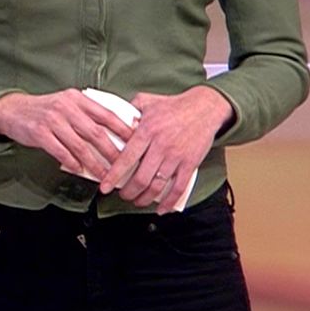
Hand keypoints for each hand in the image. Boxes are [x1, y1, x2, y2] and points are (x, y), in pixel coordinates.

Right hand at [0, 90, 134, 182]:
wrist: (13, 110)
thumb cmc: (45, 110)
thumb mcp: (67, 103)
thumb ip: (87, 114)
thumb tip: (114, 133)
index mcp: (77, 98)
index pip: (107, 114)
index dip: (124, 129)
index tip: (137, 143)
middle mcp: (66, 107)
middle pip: (96, 133)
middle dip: (112, 152)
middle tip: (124, 166)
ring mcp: (52, 119)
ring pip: (80, 145)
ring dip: (94, 163)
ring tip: (104, 175)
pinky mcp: (40, 132)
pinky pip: (60, 151)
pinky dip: (72, 162)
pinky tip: (79, 169)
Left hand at [98, 88, 234, 211]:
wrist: (204, 107)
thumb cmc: (174, 105)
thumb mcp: (146, 101)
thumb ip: (128, 111)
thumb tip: (113, 121)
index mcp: (146, 131)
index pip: (126, 159)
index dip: (113, 176)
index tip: (105, 187)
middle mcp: (160, 146)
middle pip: (141, 178)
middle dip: (128, 192)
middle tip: (122, 195)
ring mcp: (176, 156)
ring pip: (157, 186)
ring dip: (145, 198)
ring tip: (137, 201)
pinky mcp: (190, 163)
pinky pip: (179, 188)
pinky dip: (169, 201)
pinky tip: (161, 209)